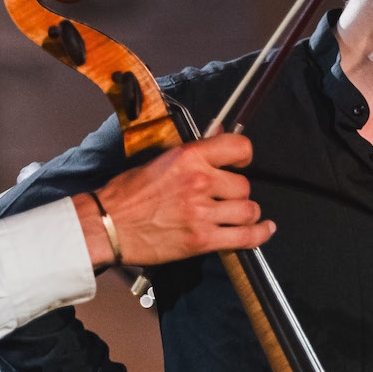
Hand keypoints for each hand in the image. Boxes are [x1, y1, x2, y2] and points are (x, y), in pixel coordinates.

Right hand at [74, 132, 274, 268]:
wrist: (107, 225)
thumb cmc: (128, 194)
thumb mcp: (159, 160)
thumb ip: (193, 151)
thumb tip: (219, 131)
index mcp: (189, 157)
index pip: (239, 147)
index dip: (243, 156)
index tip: (240, 163)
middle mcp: (200, 182)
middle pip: (244, 185)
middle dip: (236, 192)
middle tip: (223, 197)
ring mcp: (203, 212)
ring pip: (248, 210)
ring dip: (245, 213)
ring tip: (236, 214)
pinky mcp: (202, 239)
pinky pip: (246, 237)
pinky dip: (260, 234)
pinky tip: (264, 228)